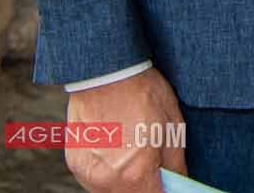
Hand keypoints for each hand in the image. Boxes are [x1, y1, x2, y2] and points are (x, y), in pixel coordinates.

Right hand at [64, 67, 185, 191]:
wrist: (106, 72)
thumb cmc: (143, 95)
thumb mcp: (172, 128)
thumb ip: (175, 165)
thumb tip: (179, 183)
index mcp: (136, 173)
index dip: (166, 191)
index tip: (170, 183)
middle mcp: (108, 180)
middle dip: (145, 186)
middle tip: (153, 164)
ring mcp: (88, 173)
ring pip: (112, 192)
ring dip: (126, 183)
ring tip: (134, 152)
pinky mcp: (74, 164)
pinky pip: (95, 180)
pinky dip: (108, 172)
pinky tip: (116, 149)